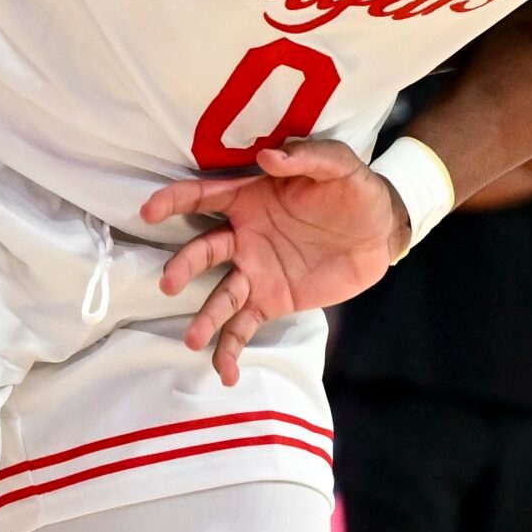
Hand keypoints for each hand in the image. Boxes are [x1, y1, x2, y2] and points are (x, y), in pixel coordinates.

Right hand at [138, 139, 401, 385]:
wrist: (382, 232)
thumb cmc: (354, 189)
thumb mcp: (337, 164)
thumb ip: (305, 157)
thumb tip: (269, 157)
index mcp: (251, 198)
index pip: (204, 197)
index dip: (174, 201)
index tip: (149, 211)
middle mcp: (244, 236)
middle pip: (203, 251)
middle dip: (183, 267)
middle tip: (168, 282)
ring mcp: (255, 272)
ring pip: (219, 296)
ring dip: (204, 318)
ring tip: (193, 339)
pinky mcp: (272, 301)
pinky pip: (243, 328)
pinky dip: (231, 350)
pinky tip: (227, 374)